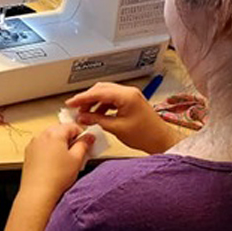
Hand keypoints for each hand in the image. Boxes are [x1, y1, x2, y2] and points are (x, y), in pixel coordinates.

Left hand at [20, 124, 93, 201]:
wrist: (38, 192)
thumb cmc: (56, 177)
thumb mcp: (77, 159)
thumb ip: (84, 144)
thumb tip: (88, 137)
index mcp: (54, 133)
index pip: (72, 126)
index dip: (82, 133)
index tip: (87, 142)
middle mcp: (42, 136)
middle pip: (60, 130)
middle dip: (70, 139)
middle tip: (78, 152)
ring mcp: (33, 144)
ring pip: (50, 138)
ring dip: (59, 144)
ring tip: (66, 160)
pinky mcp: (28, 154)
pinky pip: (42, 146)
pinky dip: (49, 150)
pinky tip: (54, 164)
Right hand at [65, 82, 182, 153]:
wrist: (161, 140)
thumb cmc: (145, 135)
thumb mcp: (116, 128)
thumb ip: (97, 120)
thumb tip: (83, 117)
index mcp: (126, 96)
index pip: (98, 92)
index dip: (82, 97)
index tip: (70, 103)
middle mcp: (128, 92)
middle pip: (101, 89)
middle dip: (86, 98)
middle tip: (75, 108)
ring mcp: (130, 96)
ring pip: (106, 93)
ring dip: (94, 102)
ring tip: (84, 114)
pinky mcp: (131, 101)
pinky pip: (112, 99)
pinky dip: (102, 105)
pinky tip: (96, 115)